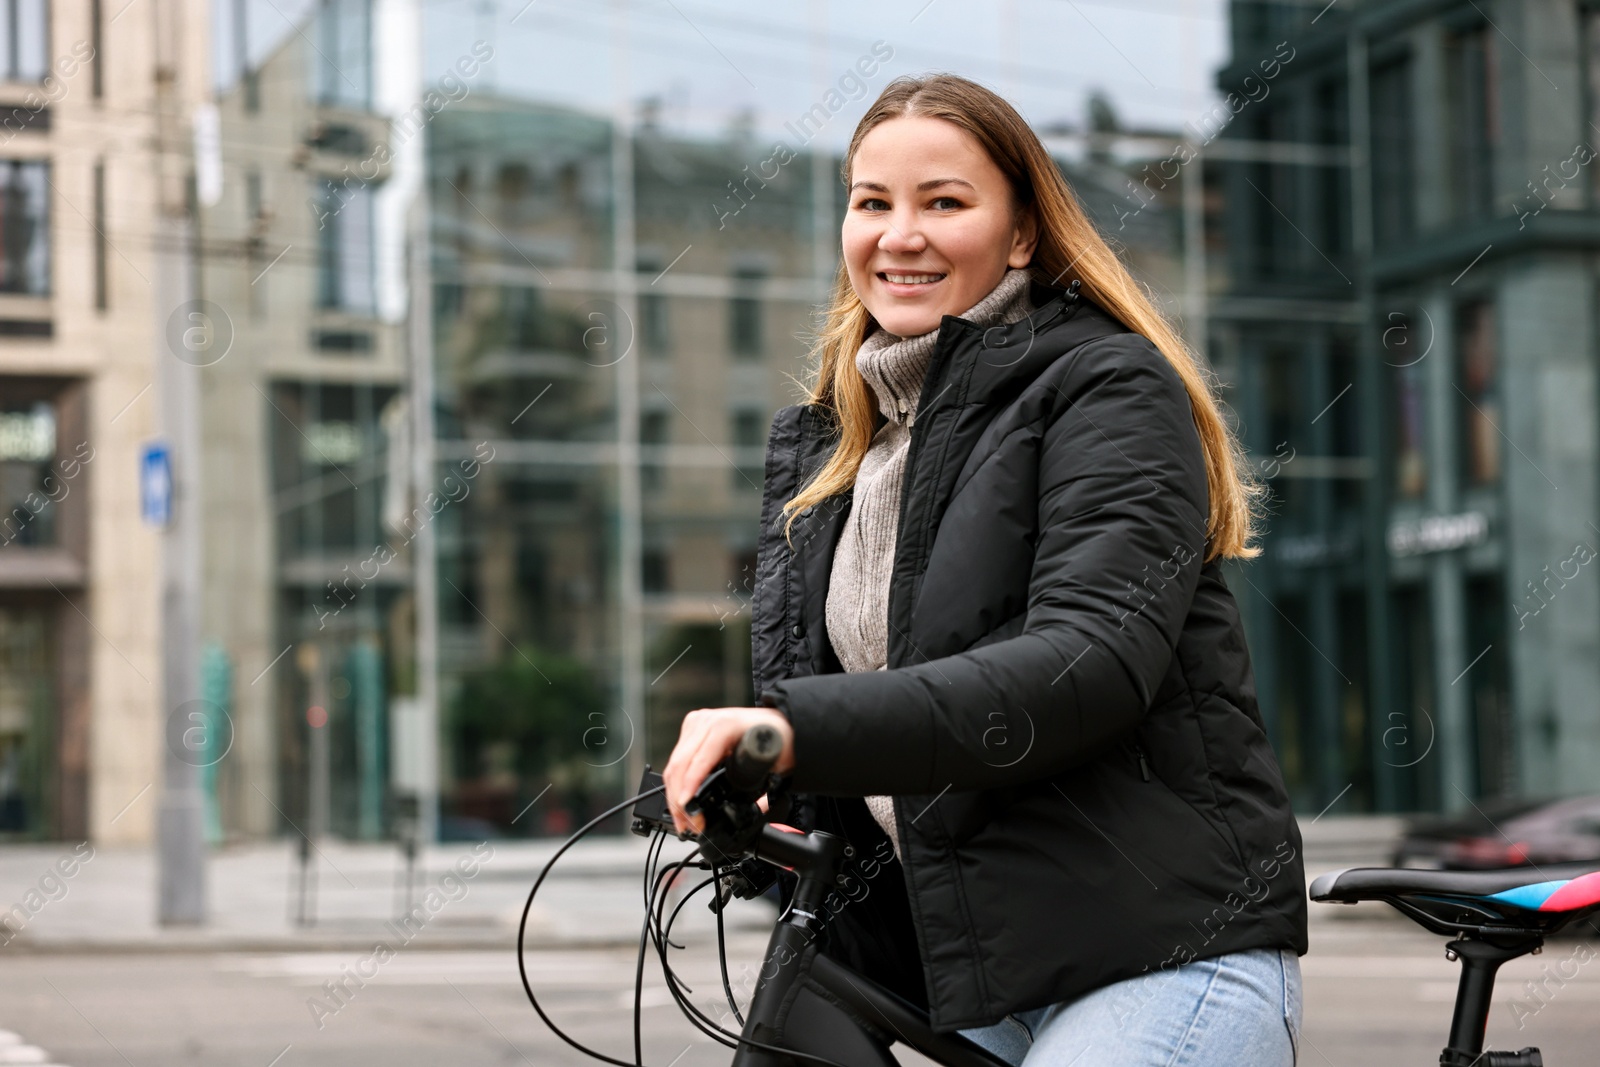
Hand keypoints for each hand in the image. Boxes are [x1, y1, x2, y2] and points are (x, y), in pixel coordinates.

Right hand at [662, 707, 794, 835]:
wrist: (777, 722)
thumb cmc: (778, 736)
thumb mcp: (777, 763)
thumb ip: (769, 790)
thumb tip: (755, 809)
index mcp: (724, 726)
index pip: (698, 760)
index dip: (689, 787)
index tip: (687, 809)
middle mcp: (706, 722)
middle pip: (679, 764)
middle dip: (678, 800)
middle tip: (686, 825)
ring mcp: (696, 725)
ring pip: (673, 764)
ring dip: (673, 795)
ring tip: (682, 820)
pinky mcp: (691, 731)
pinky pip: (676, 760)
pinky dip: (676, 783)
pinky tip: (680, 801)